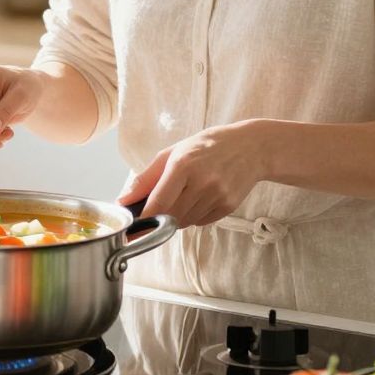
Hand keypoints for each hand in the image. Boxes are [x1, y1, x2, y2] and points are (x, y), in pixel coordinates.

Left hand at [119, 120, 271, 227]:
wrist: (251, 148)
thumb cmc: (206, 146)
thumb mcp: (173, 153)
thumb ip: (146, 178)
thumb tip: (123, 200)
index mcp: (183, 165)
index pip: (158, 202)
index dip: (143, 219)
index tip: (132, 228)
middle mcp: (202, 182)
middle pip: (170, 216)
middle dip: (159, 216)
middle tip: (158, 206)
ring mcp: (217, 196)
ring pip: (184, 222)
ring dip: (176, 216)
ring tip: (186, 194)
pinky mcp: (228, 207)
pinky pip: (200, 222)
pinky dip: (193, 216)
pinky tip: (201, 197)